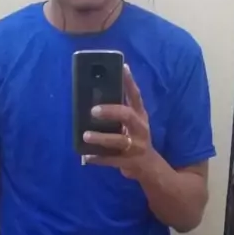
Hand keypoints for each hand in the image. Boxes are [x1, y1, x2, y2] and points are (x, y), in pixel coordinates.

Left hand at [82, 65, 155, 179]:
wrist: (148, 167)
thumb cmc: (135, 139)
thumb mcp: (132, 124)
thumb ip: (120, 112)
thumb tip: (94, 98)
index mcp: (140, 116)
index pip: (136, 96)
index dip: (129, 82)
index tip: (122, 67)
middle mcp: (140, 128)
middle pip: (127, 116)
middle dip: (111, 111)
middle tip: (93, 110)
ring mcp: (136, 146)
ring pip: (119, 140)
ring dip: (101, 138)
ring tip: (85, 135)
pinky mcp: (130, 162)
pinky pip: (112, 160)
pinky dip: (98, 158)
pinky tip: (86, 156)